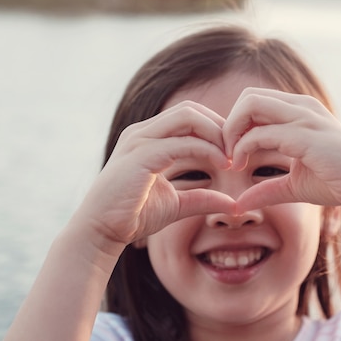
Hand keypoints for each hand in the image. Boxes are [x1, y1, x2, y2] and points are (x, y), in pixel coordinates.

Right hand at [74, 101, 236, 247]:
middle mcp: (143, 132)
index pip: (189, 116)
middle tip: (239, 150)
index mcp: (149, 138)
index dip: (216, 128)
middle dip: (219, 126)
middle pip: (190, 110)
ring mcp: (139, 140)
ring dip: (216, 134)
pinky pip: (181, 142)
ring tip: (233, 157)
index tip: (236, 150)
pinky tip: (223, 165)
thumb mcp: (177, 205)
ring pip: (187, 117)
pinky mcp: (140, 156)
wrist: (101, 231)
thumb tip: (234, 204)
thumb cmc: (134, 216)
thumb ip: (203, 199)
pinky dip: (207, 149)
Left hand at [223, 88, 340, 213]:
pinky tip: (241, 167)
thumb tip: (237, 205)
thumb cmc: (336, 183)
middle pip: (248, 97)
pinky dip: (243, 149)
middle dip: (229, 125)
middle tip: (227, 156)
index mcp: (300, 111)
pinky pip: (262, 133)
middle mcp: (301, 107)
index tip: (233, 156)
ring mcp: (304, 118)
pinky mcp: (306, 136)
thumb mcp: (293, 186)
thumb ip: (266, 189)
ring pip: (250, 105)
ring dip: (232, 134)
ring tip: (232, 162)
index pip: (254, 101)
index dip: (236, 126)